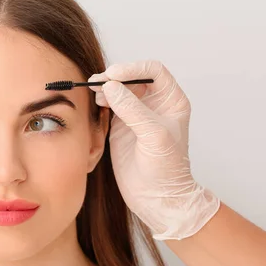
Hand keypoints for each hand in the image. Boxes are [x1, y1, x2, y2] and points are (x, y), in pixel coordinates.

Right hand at [88, 61, 219, 239]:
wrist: (156, 197)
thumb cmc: (166, 169)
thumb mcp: (153, 135)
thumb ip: (132, 109)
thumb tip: (111, 86)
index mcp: (171, 100)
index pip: (153, 71)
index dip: (133, 68)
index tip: (114, 74)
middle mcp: (154, 104)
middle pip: (133, 77)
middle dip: (115, 76)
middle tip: (98, 82)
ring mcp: (136, 114)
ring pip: (119, 89)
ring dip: (106, 87)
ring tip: (94, 90)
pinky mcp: (121, 126)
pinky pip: (110, 104)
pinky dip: (101, 99)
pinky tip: (95, 101)